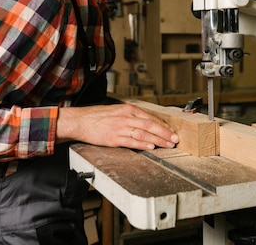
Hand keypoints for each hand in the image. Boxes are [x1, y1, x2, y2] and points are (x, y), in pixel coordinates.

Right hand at [56, 103, 178, 149]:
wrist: (80, 121)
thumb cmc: (98, 117)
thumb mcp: (117, 111)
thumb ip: (132, 117)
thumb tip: (148, 124)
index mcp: (128, 109)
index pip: (150, 117)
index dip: (163, 125)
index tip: (172, 131)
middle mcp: (126, 117)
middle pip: (150, 125)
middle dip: (165, 133)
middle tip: (175, 139)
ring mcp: (120, 127)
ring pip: (144, 133)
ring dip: (158, 140)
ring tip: (167, 145)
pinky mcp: (113, 138)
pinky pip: (131, 141)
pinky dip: (142, 144)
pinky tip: (151, 146)